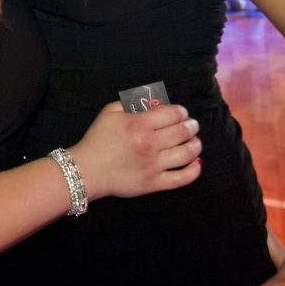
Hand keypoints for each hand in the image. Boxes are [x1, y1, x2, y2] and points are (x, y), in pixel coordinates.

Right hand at [69, 103, 201, 200]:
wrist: (86, 170)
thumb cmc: (97, 139)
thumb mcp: (110, 112)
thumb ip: (130, 102)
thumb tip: (152, 101)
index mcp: (139, 124)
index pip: (173, 114)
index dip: (182, 112)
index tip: (182, 113)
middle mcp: (150, 144)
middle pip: (182, 132)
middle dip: (191, 126)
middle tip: (192, 125)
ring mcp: (154, 165)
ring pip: (186, 154)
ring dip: (195, 145)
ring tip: (195, 142)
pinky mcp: (154, 184)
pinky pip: (181, 178)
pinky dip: (194, 171)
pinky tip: (197, 164)